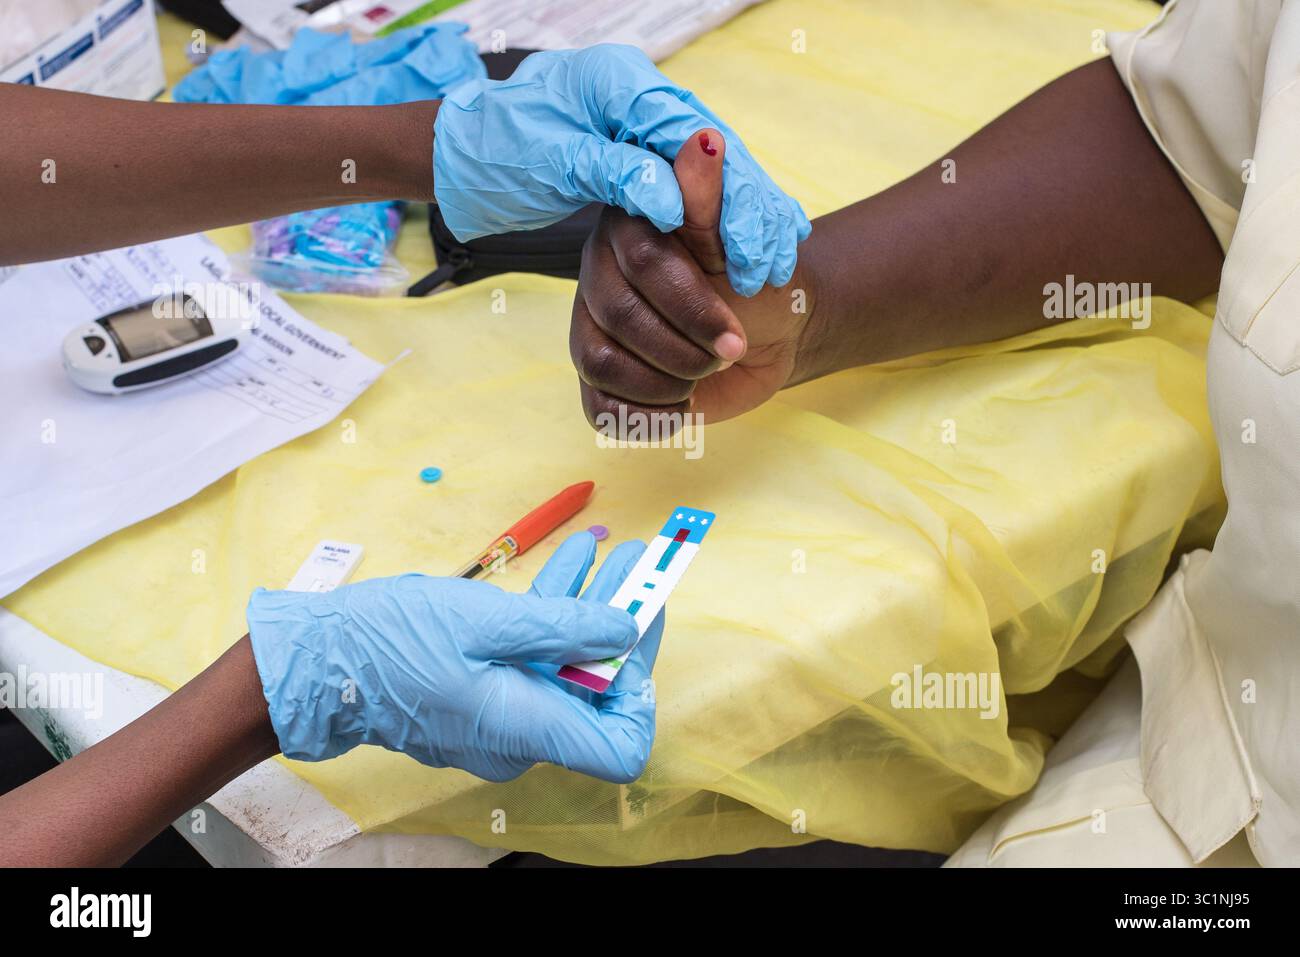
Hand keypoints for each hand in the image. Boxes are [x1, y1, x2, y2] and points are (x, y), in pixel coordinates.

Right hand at [246, 532, 663, 782]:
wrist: (317, 662)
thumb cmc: (391, 642)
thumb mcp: (487, 621)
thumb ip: (563, 627)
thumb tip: (626, 630)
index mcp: (528, 726)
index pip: (619, 746)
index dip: (643, 693)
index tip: (641, 631)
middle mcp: (521, 733)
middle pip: (597, 690)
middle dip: (622, 623)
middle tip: (641, 566)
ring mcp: (499, 715)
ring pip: (565, 664)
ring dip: (590, 607)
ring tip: (612, 550)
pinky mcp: (481, 694)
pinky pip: (531, 659)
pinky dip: (551, 614)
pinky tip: (569, 561)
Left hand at [432, 43, 810, 294]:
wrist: (463, 153)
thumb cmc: (496, 150)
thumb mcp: (553, 161)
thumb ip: (616, 172)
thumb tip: (673, 204)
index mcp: (620, 82)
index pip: (692, 139)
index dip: (729, 196)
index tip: (746, 248)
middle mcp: (642, 96)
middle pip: (719, 154)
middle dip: (751, 212)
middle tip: (771, 268)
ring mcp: (646, 124)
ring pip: (719, 171)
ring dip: (751, 218)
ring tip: (778, 266)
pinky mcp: (645, 152)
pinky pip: (702, 184)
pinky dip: (732, 216)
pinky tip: (764, 242)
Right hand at [571, 128, 818, 428]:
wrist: (769, 336)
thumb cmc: (757, 284)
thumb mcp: (743, 246)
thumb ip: (713, 202)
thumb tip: (702, 142)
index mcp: (630, 226)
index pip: (643, 266)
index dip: (691, 309)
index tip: (734, 338)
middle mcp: (600, 272)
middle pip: (619, 320)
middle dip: (683, 351)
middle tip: (725, 356)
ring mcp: (591, 324)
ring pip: (601, 364)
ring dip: (666, 384)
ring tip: (701, 376)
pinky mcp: (598, 374)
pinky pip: (598, 405)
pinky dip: (647, 416)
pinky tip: (679, 402)